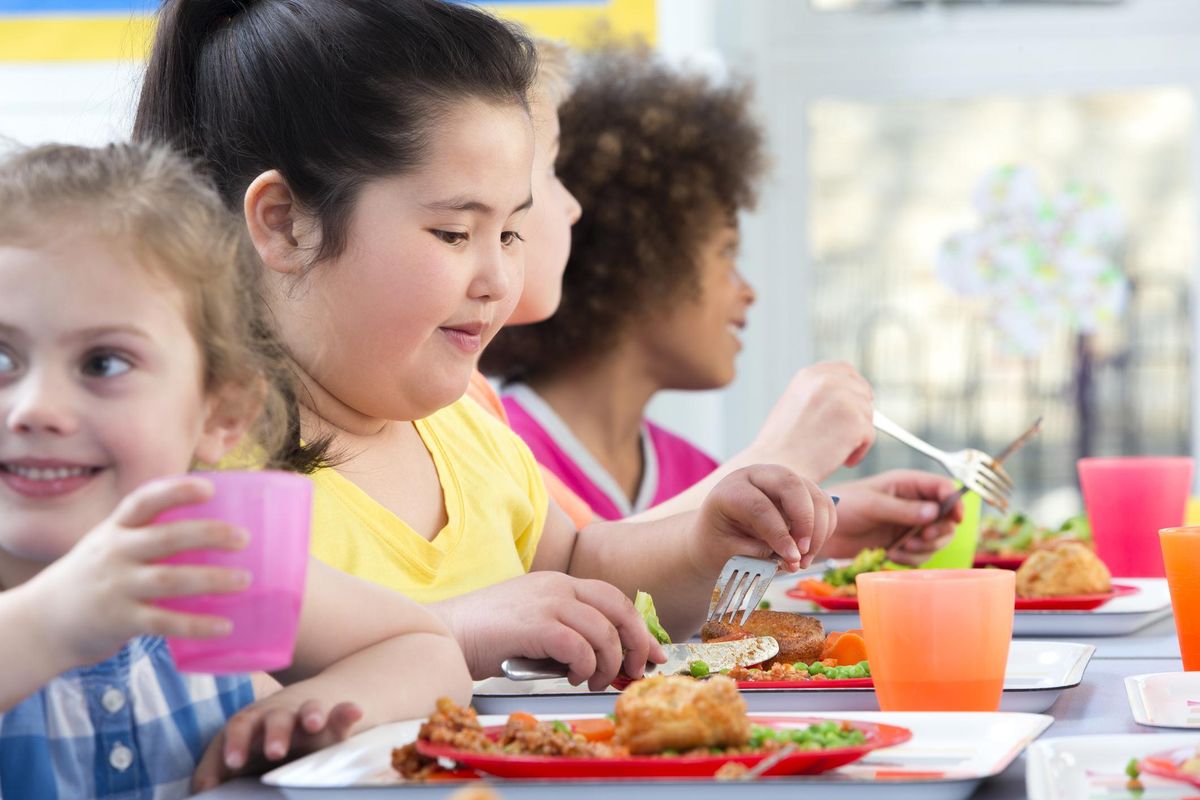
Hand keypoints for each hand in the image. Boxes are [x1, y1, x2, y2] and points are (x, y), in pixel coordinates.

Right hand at [28, 476, 249, 669]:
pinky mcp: (120, 622)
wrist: (43, 622)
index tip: (209, 487)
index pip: (144, 501)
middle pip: (165, 538)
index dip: (176, 491)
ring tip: (244, 581)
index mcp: (115, 529)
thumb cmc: (94, 576)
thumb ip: (147, 534)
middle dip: (208, 535)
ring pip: (169, 581)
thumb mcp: (110, 544)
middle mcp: (115, 554)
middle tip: (244, 538)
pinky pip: (164, 622)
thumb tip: (214, 527)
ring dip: (211, 580)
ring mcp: (116, 588)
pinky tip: (225, 626)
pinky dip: (196, 624)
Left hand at [192, 696, 362, 790]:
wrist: (301, 713)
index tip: (233, 763)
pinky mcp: (334, 723)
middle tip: (275, 751)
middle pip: (275, 719)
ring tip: (315, 724)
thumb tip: (201, 792)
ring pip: (309, 711)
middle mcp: (280, 716)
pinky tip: (355, 711)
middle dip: (275, 733)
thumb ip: (215, 770)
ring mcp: (308, 717)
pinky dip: (347, 711)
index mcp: (251, 723)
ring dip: (311, 714)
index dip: (236, 743)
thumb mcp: (237, 748)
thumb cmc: (260, 738)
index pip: (239, 728)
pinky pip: (341, 714)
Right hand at [440, 572, 665, 690]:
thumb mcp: (534, 623)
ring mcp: (547, 602)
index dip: (639, 628)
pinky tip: (572, 677)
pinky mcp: (535, 625)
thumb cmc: (485, 636)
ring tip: (593, 682)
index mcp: (559, 582)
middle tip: (635, 672)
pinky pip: (580, 648)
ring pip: (604, 632)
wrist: (443, 633)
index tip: (653, 654)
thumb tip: (606, 661)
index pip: (614, 598)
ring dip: (607, 664)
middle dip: (637, 644)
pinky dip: (585, 667)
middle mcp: (558, 586)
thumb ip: (566, 631)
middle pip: (619, 609)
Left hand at [687, 465, 837, 574]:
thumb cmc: (720, 543)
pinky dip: (825, 528)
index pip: (760, 506)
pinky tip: (809, 550)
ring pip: (814, 494)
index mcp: (732, 490)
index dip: (778, 534)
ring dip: (818, 529)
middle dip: (805, 521)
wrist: (719, 534)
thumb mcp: (728, 553)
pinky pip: (824, 504)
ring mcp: (782, 481)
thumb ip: (759, 555)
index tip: (791, 559)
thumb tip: (794, 559)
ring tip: (805, 560)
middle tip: (803, 553)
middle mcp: (758, 477)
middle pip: (791, 485)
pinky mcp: (800, 491)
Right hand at [748, 362, 873, 480]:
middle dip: (860, 413)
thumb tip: (850, 400)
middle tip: (847, 436)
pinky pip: (869, 436)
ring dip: (857, 436)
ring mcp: (843, 398)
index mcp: (810, 375)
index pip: (845, 370)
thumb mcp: (794, 406)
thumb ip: (819, 397)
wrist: (775, 468)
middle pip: (862, 392)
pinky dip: (858, 451)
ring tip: (835, 452)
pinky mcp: (855, 421)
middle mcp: (827, 380)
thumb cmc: (781, 446)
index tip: (857, 403)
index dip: (854, 387)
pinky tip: (841, 460)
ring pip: (868, 415)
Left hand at [823, 470, 962, 564]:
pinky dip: (911, 558)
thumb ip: (903, 509)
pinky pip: (920, 554)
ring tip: (900, 548)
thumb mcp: (872, 505)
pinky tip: (891, 554)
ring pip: (936, 539)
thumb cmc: (844, 506)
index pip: (943, 488)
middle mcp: (913, 503)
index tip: (955, 518)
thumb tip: (935, 513)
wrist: (823, 529)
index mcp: (907, 484)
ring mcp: (909, 524)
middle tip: (921, 538)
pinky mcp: (902, 542)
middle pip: (946, 518)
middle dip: (938, 531)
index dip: (954, 502)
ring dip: (923, 548)